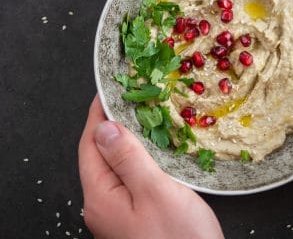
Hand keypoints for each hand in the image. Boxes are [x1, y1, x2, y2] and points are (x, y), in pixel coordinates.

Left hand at [78, 95, 223, 238]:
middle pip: (99, 153)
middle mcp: (102, 204)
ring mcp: (117, 211)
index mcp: (100, 197)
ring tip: (141, 114)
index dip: (98, 114)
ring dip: (126, 138)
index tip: (108, 90)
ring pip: (115, 164)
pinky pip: (128, 176)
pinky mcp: (133, 213)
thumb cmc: (180, 237)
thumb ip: (128, 158)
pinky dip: (136, 155)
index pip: (90, 144)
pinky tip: (150, 146)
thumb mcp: (155, 191)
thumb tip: (104, 128)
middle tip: (129, 97)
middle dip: (111, 123)